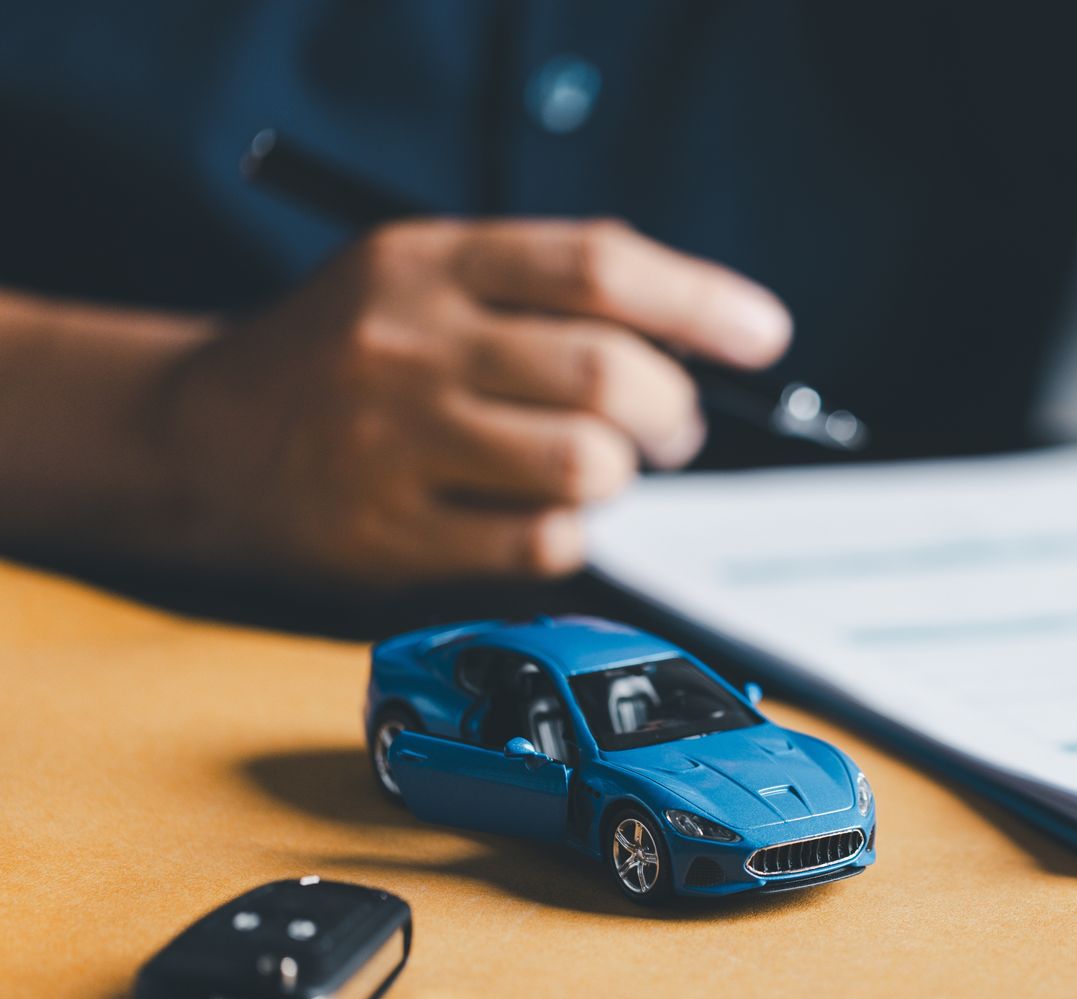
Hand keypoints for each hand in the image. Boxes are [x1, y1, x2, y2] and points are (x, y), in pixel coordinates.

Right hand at [151, 219, 790, 581]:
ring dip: (622, 475)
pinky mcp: (391, 536)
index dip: (701, 301)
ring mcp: (396, 444)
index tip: (764, 336)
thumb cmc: (351, 352)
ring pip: (584, 467)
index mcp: (431, 262)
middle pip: (605, 376)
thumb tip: (704, 336)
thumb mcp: (428, 277)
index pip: (598, 265)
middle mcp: (411, 344)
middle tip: (673, 426)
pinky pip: (539, 544)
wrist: (199, 435)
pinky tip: (544, 515)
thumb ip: (548, 289)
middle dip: (672, 410)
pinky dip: (571, 534)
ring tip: (601, 466)